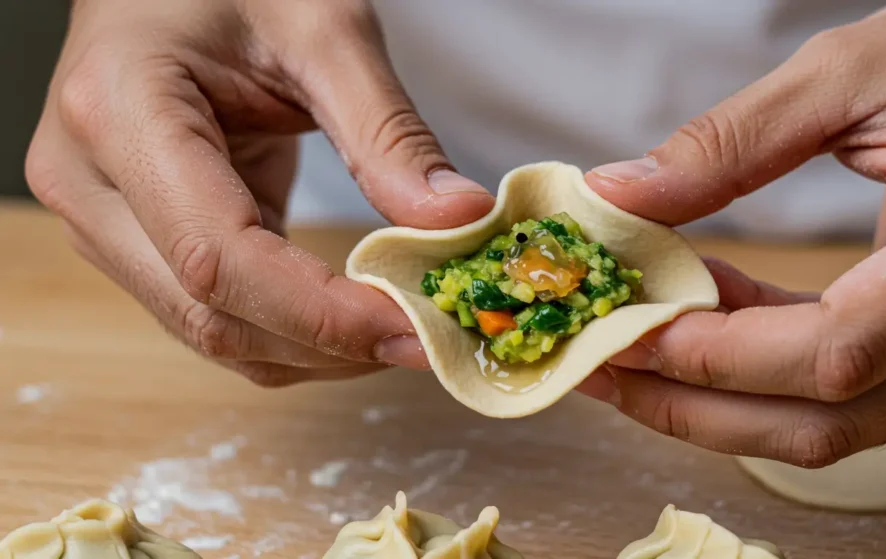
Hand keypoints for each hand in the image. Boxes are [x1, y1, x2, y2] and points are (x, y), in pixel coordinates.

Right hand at [26, 0, 492, 384]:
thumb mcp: (324, 30)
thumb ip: (388, 132)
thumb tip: (457, 220)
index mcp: (118, 111)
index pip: (219, 256)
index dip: (323, 314)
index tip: (414, 328)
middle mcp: (89, 181)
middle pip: (209, 312)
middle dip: (329, 345)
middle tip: (428, 339)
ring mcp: (102, 217)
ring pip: (210, 330)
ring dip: (314, 350)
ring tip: (401, 328)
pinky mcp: (134, 237)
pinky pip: (215, 312)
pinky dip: (292, 331)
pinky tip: (356, 315)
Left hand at [581, 0, 885, 466]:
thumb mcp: (858, 70)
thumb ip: (732, 141)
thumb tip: (619, 195)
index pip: (841, 345)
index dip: (719, 354)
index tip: (630, 328)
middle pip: (832, 418)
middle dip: (697, 403)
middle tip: (603, 362)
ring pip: (840, 428)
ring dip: (721, 403)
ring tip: (636, 349)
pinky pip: (854, 395)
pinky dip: (766, 373)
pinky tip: (704, 322)